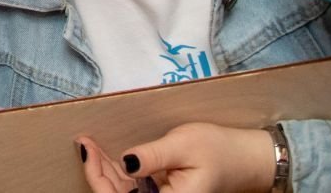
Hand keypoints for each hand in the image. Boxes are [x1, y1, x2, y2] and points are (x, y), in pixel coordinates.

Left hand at [75, 123, 276, 192]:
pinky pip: (135, 188)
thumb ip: (153, 156)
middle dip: (97, 171)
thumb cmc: (220, 150)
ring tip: (91, 146)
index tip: (86, 149)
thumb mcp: (184, 146)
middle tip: (84, 142)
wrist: (246, 159)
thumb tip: (125, 162)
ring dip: (105, 172)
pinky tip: (108, 157)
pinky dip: (119, 174)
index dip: (97, 176)